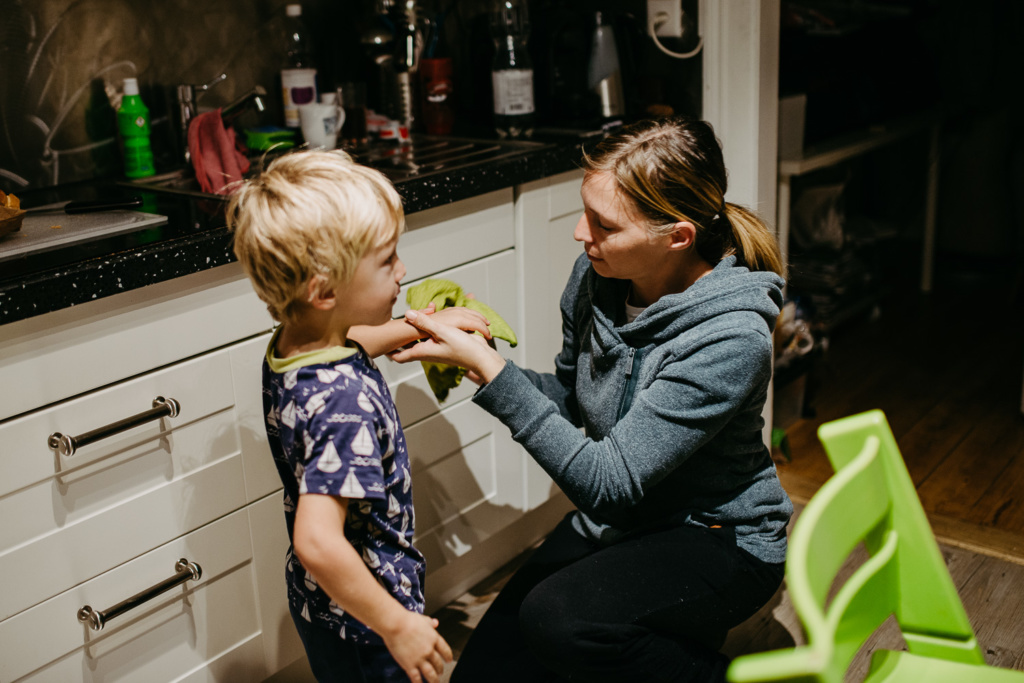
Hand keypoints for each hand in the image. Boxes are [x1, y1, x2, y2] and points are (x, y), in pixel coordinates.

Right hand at [381, 611, 452, 682]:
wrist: (396, 624)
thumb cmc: (407, 620)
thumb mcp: (423, 619)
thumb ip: (430, 622)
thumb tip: (435, 622)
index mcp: (434, 638)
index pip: (445, 650)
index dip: (448, 656)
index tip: (448, 660)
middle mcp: (429, 650)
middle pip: (438, 663)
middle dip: (440, 670)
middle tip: (440, 672)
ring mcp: (420, 659)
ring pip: (430, 673)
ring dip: (434, 680)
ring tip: (435, 682)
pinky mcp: (409, 665)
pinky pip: (416, 677)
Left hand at [388, 309, 506, 383]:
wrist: (481, 358)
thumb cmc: (463, 349)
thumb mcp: (442, 332)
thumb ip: (425, 323)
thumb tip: (407, 314)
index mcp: (422, 352)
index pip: (399, 356)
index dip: (389, 352)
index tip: (378, 348)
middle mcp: (426, 352)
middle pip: (406, 350)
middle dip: (397, 342)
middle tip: (388, 334)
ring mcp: (435, 349)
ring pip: (418, 344)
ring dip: (411, 336)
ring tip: (403, 327)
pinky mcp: (445, 345)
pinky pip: (430, 339)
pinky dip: (426, 332)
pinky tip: (428, 323)